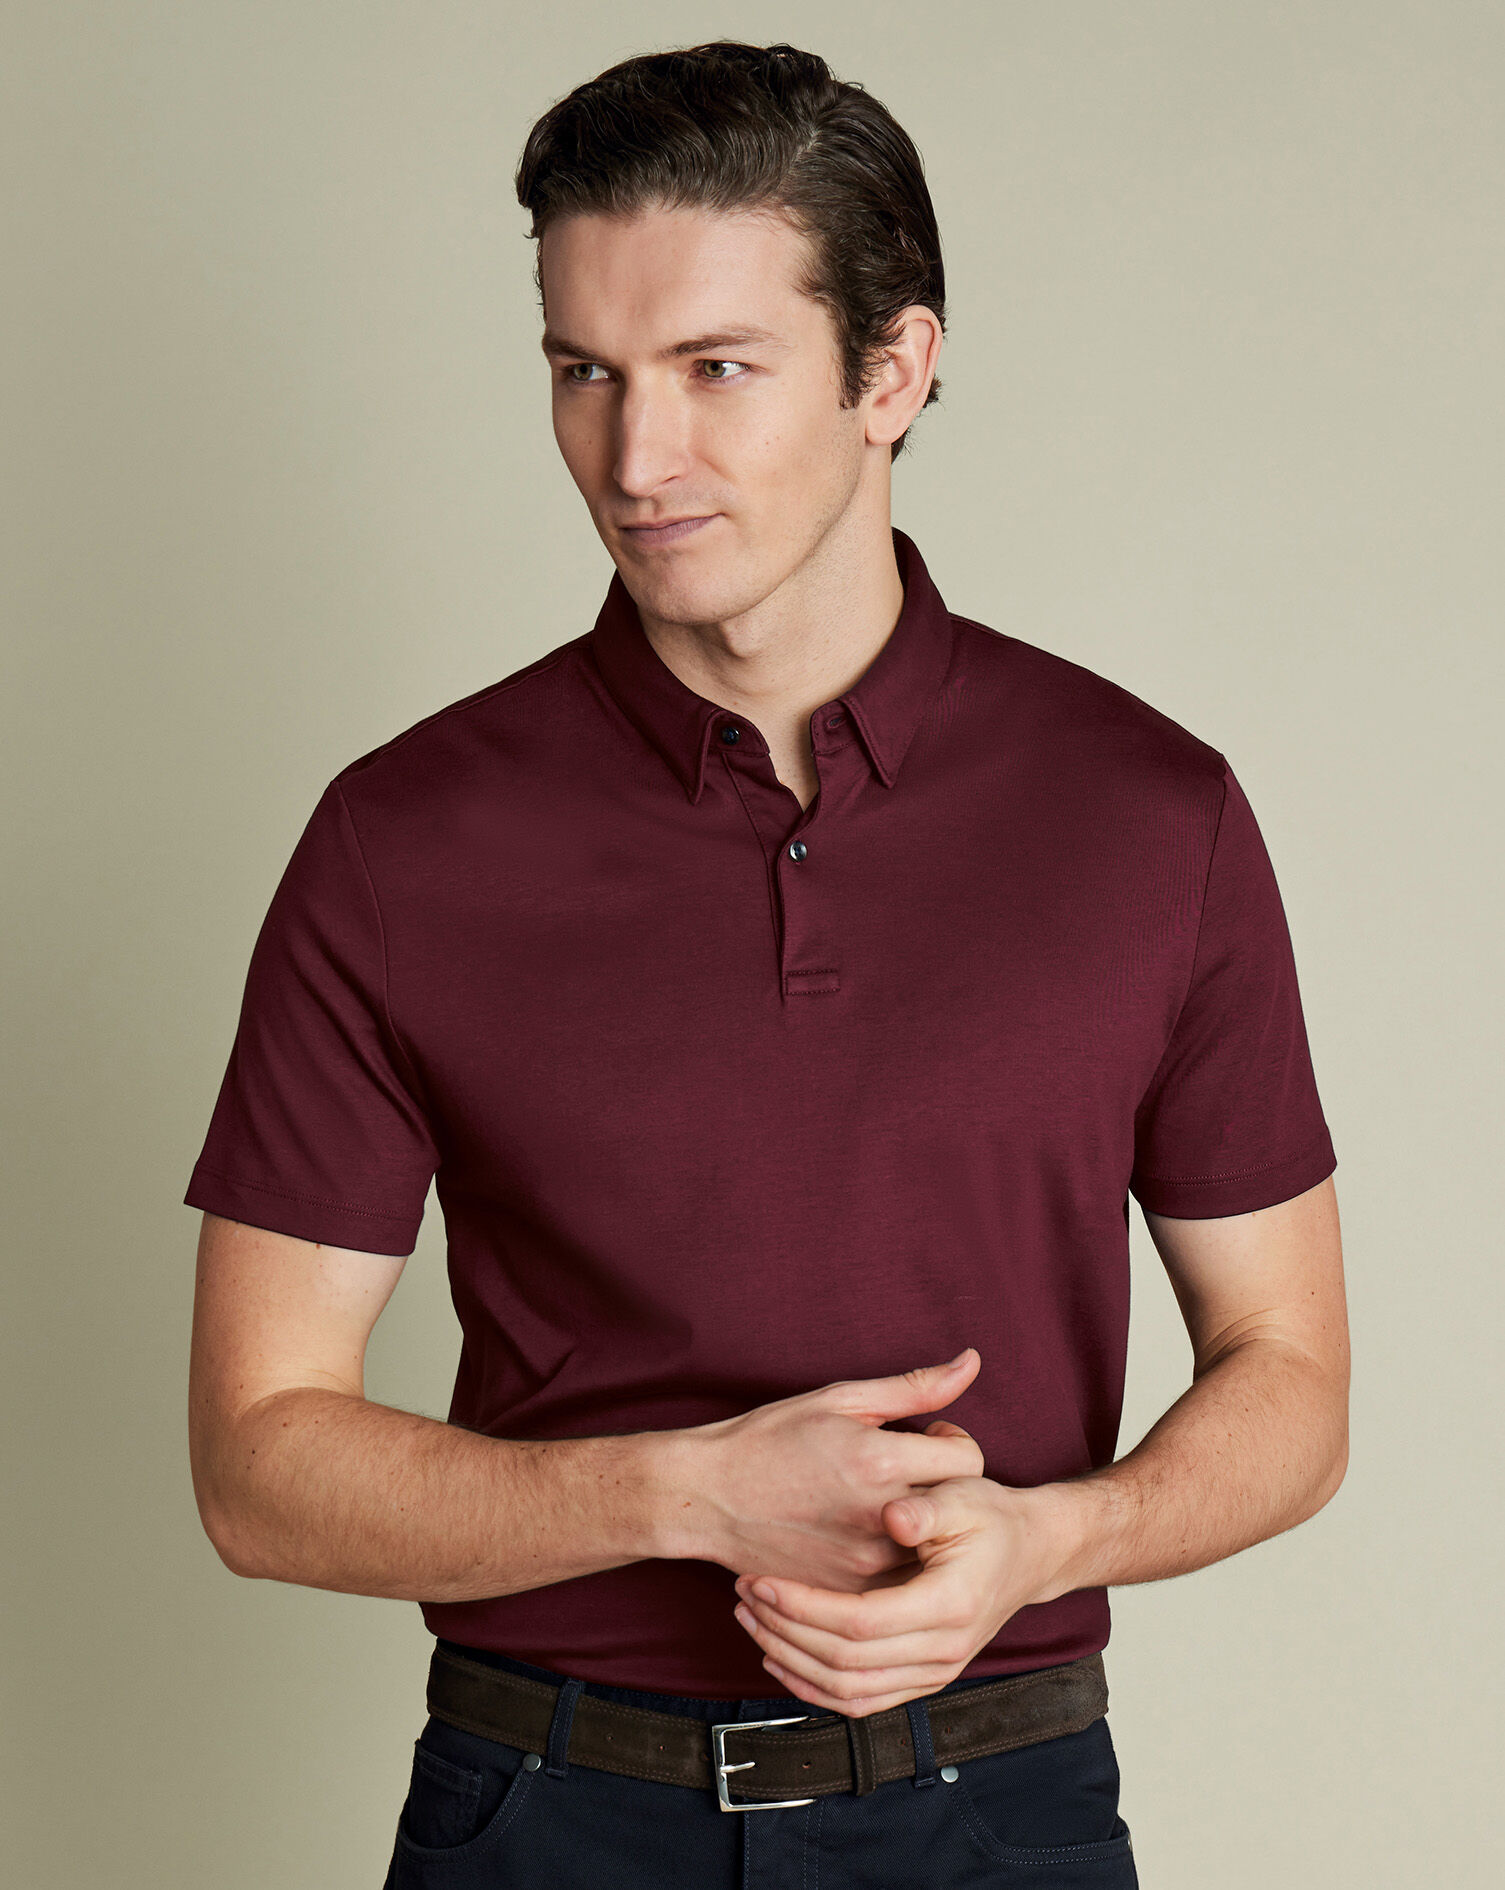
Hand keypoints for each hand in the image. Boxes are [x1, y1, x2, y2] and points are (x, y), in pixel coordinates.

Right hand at [664, 1351, 985, 1591]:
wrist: (709, 1498)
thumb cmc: (771, 1439)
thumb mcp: (839, 1400)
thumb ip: (912, 1387)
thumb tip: (971, 1362)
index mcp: (881, 1461)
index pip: (968, 1459)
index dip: (953, 1445)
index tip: (927, 1440)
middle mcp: (881, 1517)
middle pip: (956, 1506)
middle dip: (942, 1486)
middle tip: (908, 1472)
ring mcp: (865, 1563)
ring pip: (931, 1548)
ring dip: (921, 1525)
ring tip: (884, 1504)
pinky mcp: (849, 1593)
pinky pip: (900, 1581)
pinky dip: (893, 1557)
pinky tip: (862, 1534)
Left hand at [730, 1438, 1084, 1717]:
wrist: (1028, 1552)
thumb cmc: (989, 1516)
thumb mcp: (963, 1495)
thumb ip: (926, 1507)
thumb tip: (893, 1517)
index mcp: (948, 1606)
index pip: (860, 1624)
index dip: (803, 1606)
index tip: (761, 1579)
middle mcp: (942, 1651)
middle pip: (845, 1663)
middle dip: (785, 1631)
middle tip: (744, 1594)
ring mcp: (934, 1672)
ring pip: (848, 1691)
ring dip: (791, 1661)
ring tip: (751, 1621)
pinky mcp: (923, 1679)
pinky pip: (861, 1702)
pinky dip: (814, 1687)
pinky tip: (780, 1658)